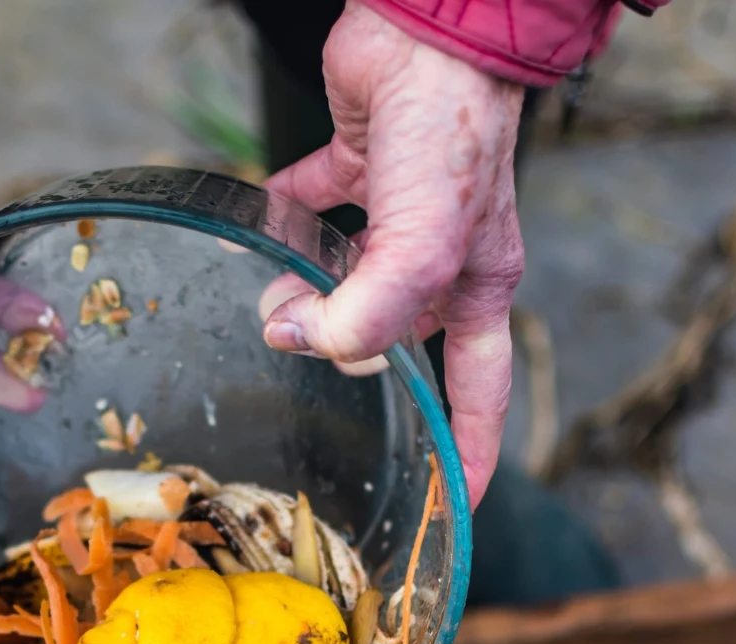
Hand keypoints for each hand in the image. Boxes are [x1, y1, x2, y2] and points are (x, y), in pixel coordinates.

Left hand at [261, 2, 525, 507]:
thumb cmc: (451, 137)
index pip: (479, 395)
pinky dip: (283, 224)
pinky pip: (313, 208)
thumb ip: (367, 315)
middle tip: (308, 377)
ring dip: (310, 299)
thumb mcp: (423, 249)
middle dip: (356, 365)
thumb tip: (294, 339)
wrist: (428, 34)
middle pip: (400, 341)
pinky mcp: (359, 167)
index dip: (471, 453)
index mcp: (475, 287)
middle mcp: (440, 257)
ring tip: (272, 306)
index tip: (454, 504)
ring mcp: (398, 213)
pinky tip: (257, 231)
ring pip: (351, 281)